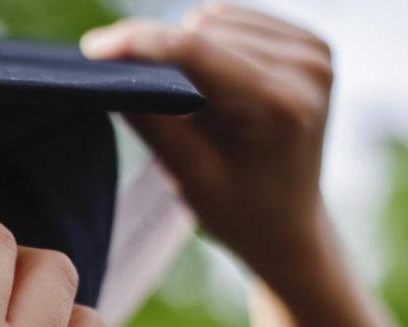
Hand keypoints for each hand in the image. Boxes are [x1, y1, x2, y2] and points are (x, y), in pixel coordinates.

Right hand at [81, 3, 333, 277]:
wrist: (288, 226)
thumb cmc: (237, 210)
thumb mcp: (187, 173)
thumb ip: (152, 119)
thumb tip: (109, 72)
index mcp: (278, 106)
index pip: (196, 51)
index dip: (139, 43)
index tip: (92, 48)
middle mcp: (306, 69)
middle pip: (202, 30)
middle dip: (169, 60)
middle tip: (172, 112)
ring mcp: (315, 52)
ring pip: (215, 18)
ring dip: (191, 52)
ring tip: (203, 104)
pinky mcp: (311, 44)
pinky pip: (235, 19)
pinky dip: (212, 44)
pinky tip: (221, 85)